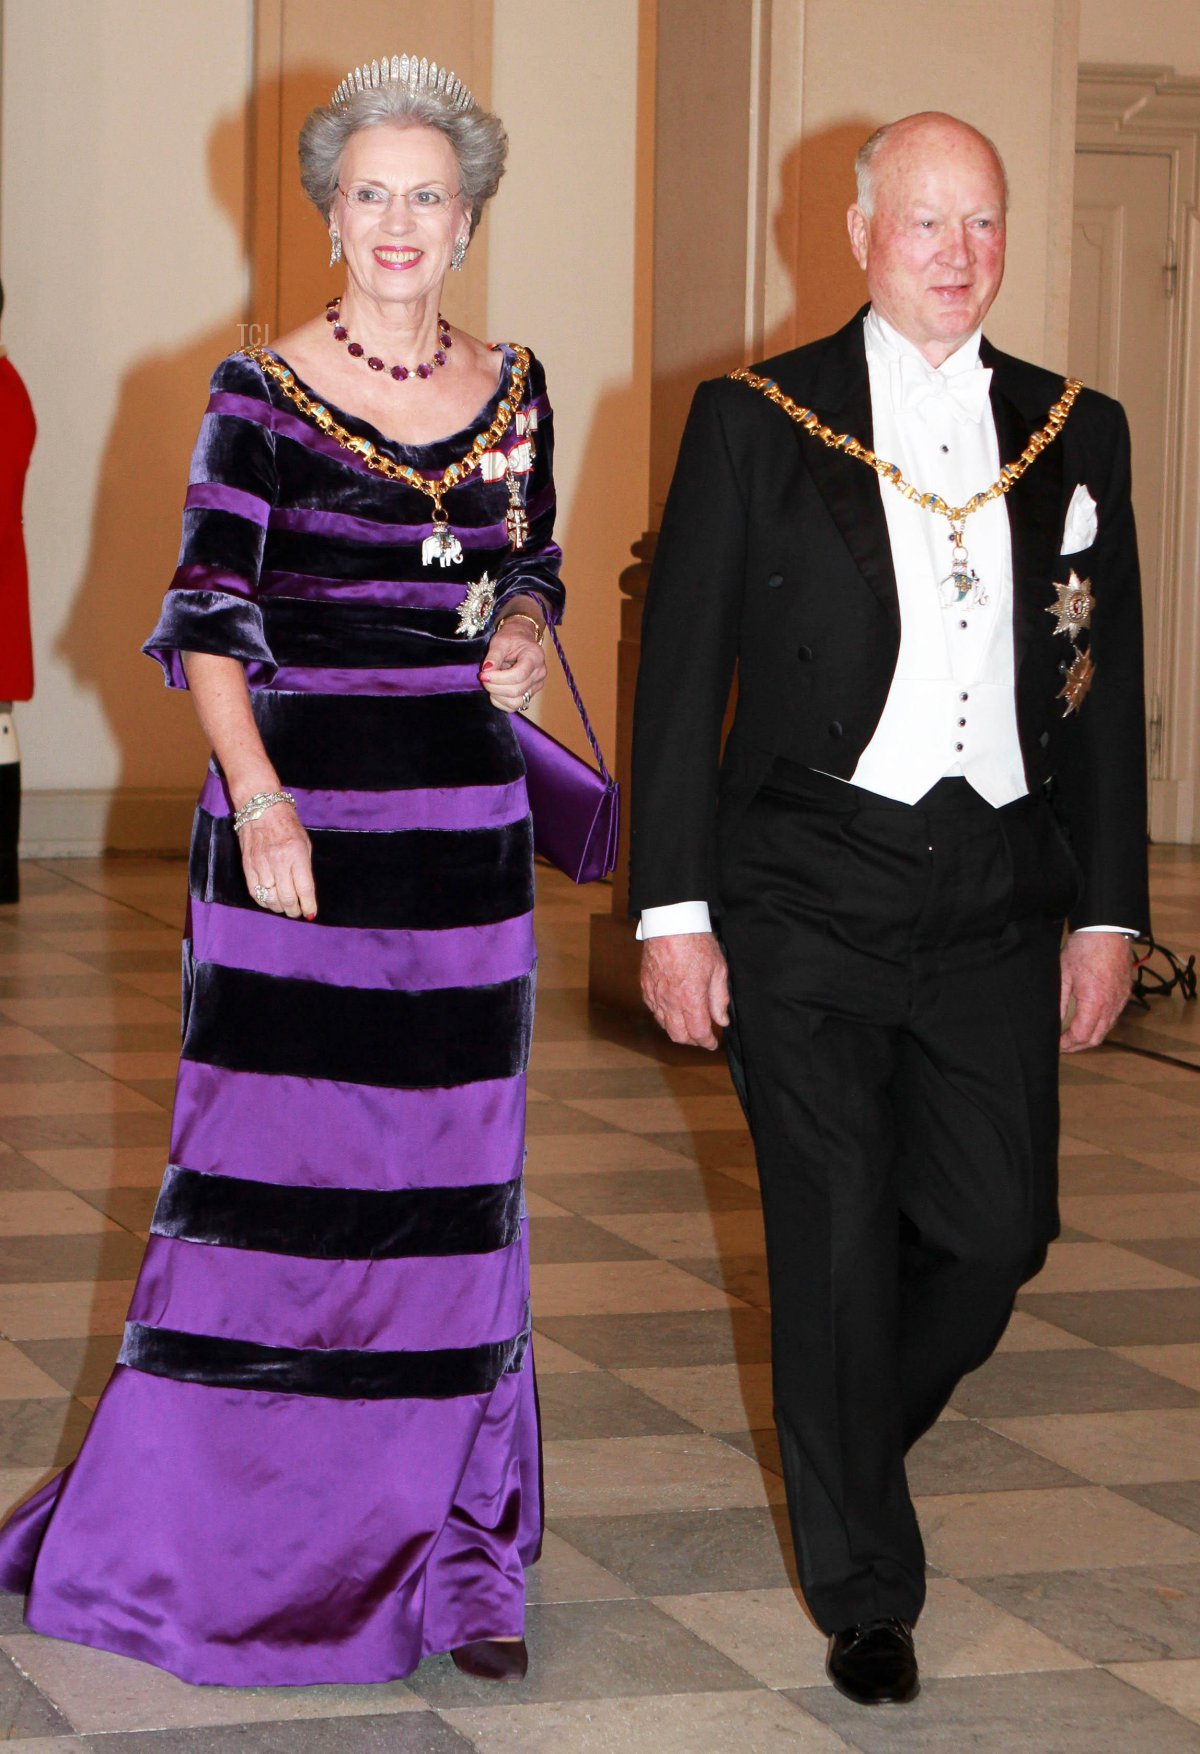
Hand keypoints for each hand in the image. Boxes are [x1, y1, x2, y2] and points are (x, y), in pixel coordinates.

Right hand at [238, 800, 316, 919]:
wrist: (261, 809)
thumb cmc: (288, 825)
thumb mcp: (305, 844)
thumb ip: (305, 868)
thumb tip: (305, 893)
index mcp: (296, 855)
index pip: (304, 889)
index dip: (308, 905)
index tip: (310, 913)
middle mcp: (279, 862)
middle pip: (287, 898)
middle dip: (294, 910)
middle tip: (297, 912)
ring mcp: (261, 865)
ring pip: (270, 899)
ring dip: (279, 908)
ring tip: (285, 907)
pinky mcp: (248, 866)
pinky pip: (254, 892)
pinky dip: (264, 902)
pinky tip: (270, 902)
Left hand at [480, 617, 547, 713]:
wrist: (521, 639)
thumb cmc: (511, 638)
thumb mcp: (500, 641)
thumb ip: (493, 655)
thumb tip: (486, 670)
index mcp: (535, 657)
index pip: (518, 675)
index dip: (498, 678)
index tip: (483, 673)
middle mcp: (539, 673)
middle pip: (517, 691)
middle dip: (494, 687)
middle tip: (483, 677)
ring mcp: (536, 686)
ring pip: (517, 702)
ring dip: (498, 696)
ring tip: (490, 684)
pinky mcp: (530, 694)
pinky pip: (515, 706)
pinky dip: (501, 702)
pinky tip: (495, 691)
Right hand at [641, 932, 730, 1049]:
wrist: (670, 923)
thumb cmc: (696, 942)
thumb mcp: (718, 969)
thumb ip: (719, 998)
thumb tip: (722, 1020)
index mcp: (691, 999)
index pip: (699, 1033)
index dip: (708, 1042)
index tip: (714, 1043)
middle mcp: (670, 1001)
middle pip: (679, 1036)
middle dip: (692, 1041)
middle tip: (702, 1036)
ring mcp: (655, 995)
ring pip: (664, 1025)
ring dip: (678, 1030)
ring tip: (689, 1024)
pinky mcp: (646, 987)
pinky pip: (654, 1010)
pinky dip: (664, 1017)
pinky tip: (673, 1010)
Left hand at [1059, 930, 1133, 1051]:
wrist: (1108, 930)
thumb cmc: (1084, 948)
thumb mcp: (1063, 974)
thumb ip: (1058, 1002)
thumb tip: (1053, 1022)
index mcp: (1095, 1003)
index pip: (1081, 1036)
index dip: (1067, 1045)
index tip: (1056, 1044)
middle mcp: (1111, 1005)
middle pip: (1095, 1039)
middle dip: (1077, 1046)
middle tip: (1062, 1045)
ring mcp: (1121, 1000)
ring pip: (1106, 1030)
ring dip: (1089, 1036)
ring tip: (1072, 1035)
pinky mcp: (1125, 994)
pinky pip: (1113, 1018)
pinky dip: (1100, 1025)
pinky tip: (1087, 1021)